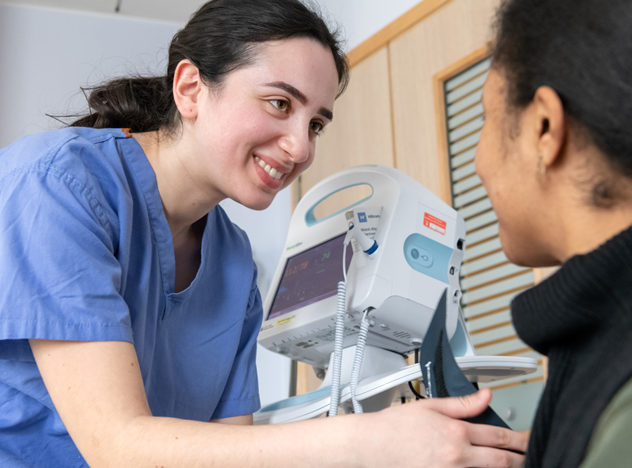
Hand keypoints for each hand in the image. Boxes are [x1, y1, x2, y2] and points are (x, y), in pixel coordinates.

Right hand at [353, 389, 526, 467]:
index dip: (519, 440)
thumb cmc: (395, 427)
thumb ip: (462, 404)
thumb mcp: (430, 406)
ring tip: (513, 463)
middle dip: (520, 458)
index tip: (529, 440)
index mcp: (456, 433)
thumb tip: (486, 396)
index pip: (499, 437)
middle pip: (502, 461)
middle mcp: (457, 457)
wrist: (371, 447)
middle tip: (530, 455)